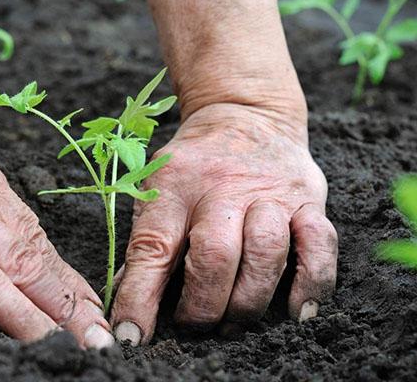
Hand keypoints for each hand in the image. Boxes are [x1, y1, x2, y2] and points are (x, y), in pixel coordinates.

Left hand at [110, 103, 337, 344]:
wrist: (244, 115)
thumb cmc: (194, 166)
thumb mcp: (158, 189)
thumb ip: (147, 243)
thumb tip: (130, 304)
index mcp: (174, 186)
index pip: (153, 247)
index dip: (140, 297)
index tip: (133, 335)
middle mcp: (223, 188)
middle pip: (215, 256)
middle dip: (203, 306)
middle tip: (195, 325)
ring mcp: (270, 192)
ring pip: (266, 254)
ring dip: (248, 302)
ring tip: (234, 321)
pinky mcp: (309, 198)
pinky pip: (320, 244)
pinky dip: (312, 284)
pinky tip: (296, 311)